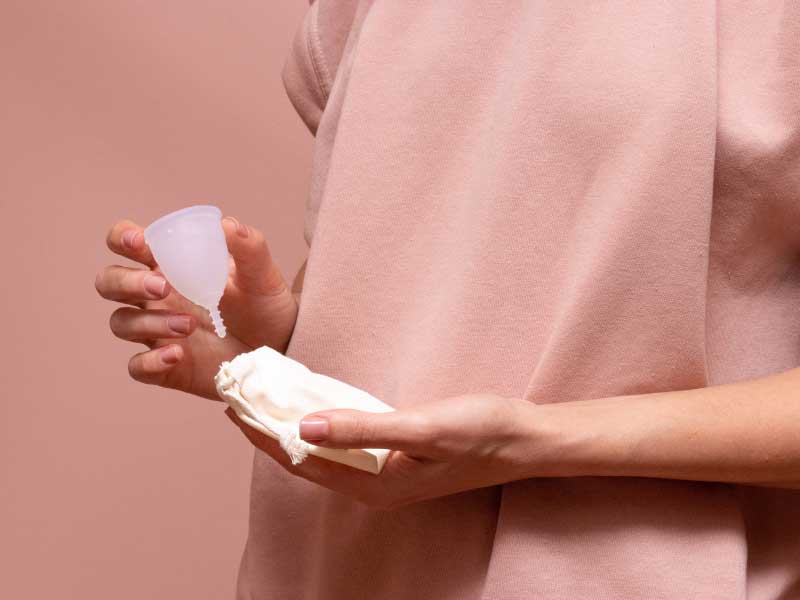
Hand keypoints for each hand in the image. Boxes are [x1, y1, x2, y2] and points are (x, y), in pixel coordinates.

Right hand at [95, 216, 298, 398]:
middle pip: (109, 283)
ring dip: (149, 321)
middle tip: (163, 286)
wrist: (280, 347)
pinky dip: (150, 361)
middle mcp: (156, 298)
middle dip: (126, 282)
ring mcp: (157, 332)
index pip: (126, 244)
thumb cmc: (263, 305)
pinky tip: (177, 354)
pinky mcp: (166, 366)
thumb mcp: (262, 275)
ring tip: (190, 324)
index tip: (140, 243)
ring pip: (121, 323)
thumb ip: (249, 247)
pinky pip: (137, 366)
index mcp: (171, 266)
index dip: (121, 238)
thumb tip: (227, 225)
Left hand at [225, 394, 543, 509]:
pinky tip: (315, 405)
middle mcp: (373, 486)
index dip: (264, 435)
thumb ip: (363, 429)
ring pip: (325, 451)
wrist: (523, 440)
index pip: (300, 461)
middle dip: (271, 431)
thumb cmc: (478, 433)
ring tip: (268, 399)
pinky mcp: (397, 458)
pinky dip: (324, 424)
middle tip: (242, 398)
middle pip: (306, 459)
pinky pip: (347, 443)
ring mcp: (385, 474)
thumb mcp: (421, 428)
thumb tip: (302, 427)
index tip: (235, 407)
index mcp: (373, 486)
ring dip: (295, 427)